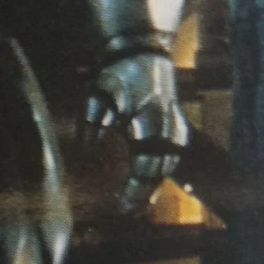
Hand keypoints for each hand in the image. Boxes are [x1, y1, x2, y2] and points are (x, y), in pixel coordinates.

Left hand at [83, 53, 188, 214]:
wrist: (142, 51)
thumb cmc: (116, 74)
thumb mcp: (98, 93)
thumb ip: (92, 120)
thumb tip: (87, 146)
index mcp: (150, 120)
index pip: (146, 164)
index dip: (136, 189)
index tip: (123, 207)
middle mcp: (168, 126)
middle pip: (160, 169)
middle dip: (145, 192)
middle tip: (128, 212)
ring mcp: (176, 125)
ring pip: (169, 163)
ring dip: (154, 184)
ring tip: (137, 205)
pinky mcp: (176, 124)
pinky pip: (172, 155)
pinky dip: (161, 171)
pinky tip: (149, 187)